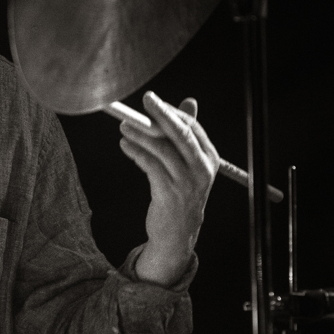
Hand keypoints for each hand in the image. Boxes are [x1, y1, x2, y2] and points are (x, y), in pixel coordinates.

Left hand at [118, 91, 219, 286]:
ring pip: (162, 149)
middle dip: (161, 114)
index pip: (192, 128)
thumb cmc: (181, 191)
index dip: (172, 112)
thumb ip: (187, 134)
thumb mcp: (190, 163)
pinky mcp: (169, 194)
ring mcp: (186, 182)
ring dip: (141, 134)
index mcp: (209, 158)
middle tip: (145, 100)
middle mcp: (202, 169)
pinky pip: (151, 166)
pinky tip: (125, 145)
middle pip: (180, 134)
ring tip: (124, 126)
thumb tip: (189, 101)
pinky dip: (136, 153)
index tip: (153, 101)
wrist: (177, 232)